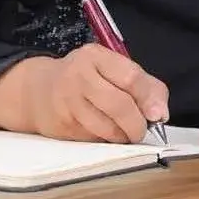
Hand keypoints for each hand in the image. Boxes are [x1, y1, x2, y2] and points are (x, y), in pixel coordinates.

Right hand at [0, 44, 168, 143]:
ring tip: (125, 133)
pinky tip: (105, 134)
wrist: (37, 91)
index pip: (130, 77)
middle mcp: (79, 76)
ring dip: (123, 136)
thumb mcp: (112, 69)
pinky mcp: (61, 127)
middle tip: (141, 131)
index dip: (148, 98)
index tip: (159, 115)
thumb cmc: (87, 79)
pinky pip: (93, 139)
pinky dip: (106, 142)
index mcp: (96, 56)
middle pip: (119, 105)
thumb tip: (161, 114)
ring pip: (106, 128)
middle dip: (137, 124)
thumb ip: (144, 85)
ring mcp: (67, 103)